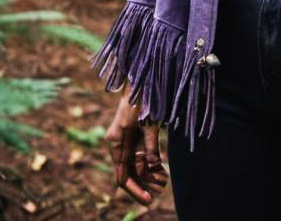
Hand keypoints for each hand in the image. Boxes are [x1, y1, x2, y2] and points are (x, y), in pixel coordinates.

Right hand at [105, 86, 167, 205]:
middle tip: (156, 195)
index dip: (135, 189)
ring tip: (163, 182)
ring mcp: (125, 141)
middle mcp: (118, 143)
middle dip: (143, 184)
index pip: (122, 175)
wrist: (140, 80)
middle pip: (128, 173)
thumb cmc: (143, 99)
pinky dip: (149, 164)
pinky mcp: (132, 137)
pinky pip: (138, 156)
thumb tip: (155, 166)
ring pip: (134, 166)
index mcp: (116, 141)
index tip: (148, 200)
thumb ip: (151, 145)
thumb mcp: (149, 123)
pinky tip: (161, 171)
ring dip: (148, 176)